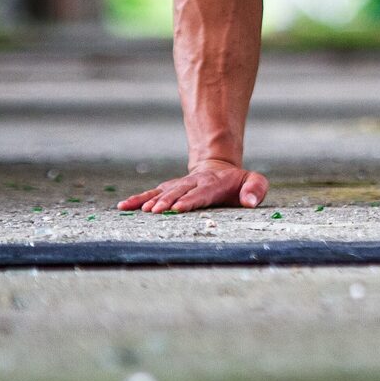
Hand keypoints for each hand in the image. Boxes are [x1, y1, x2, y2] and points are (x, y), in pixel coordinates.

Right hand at [117, 160, 269, 212]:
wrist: (219, 169)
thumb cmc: (238, 183)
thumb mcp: (254, 181)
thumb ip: (255, 189)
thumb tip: (249, 202)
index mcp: (215, 183)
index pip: (202, 193)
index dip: (190, 200)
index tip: (179, 208)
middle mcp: (194, 182)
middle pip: (179, 192)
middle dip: (167, 201)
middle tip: (155, 211)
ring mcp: (180, 185)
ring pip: (163, 191)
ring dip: (151, 200)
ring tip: (140, 210)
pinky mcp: (168, 188)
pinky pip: (152, 192)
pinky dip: (138, 199)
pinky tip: (124, 206)